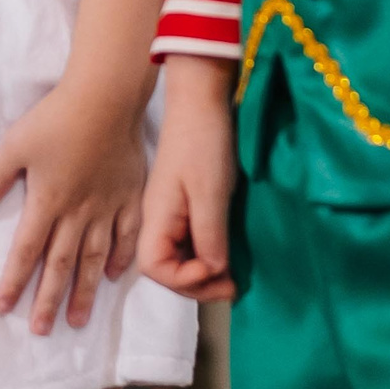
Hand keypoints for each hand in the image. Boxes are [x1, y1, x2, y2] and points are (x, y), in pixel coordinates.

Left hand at [0, 76, 148, 334]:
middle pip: (61, 264)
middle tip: (41, 330)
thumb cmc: (56, 120)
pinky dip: (121, 259)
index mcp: (48, 202)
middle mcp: (78, 213)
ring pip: (94, 259)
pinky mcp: (130, 198)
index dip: (13, 280)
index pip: (25, 250)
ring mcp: (107, 208)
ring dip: (84, 290)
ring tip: (77, 319)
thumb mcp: (14, 146)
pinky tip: (114, 277)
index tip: (2, 308)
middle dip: (48, 300)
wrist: (106, 101)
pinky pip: (127, 237)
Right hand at [137, 55, 238, 301]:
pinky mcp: (186, 205)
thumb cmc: (203, 145)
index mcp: (157, 217)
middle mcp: (159, 219)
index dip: (185, 280)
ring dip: (205, 273)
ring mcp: (172, 212)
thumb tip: (214, 272)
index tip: (216, 270)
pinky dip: (208, 255)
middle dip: (198, 285)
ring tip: (234, 276)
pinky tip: (228, 254)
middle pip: (166, 269)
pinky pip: (191, 242)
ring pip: (179, 258)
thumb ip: (209, 237)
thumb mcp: (210, 194)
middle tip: (233, 286)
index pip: (155, 268)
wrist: (201, 103)